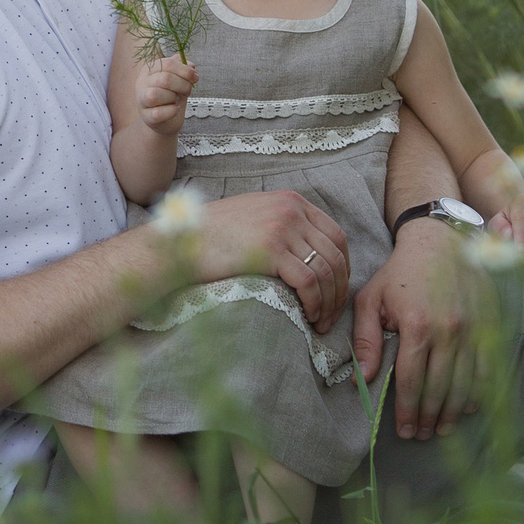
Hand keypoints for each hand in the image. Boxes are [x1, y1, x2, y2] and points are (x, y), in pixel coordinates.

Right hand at [137, 56, 196, 137]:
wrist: (165, 119)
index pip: (167, 64)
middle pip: (164, 79)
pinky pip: (158, 113)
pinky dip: (171, 111)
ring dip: (173, 97)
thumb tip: (191, 66)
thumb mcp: (178, 79)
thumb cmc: (171, 96)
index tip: (195, 77)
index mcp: (150, 69)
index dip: (184, 70)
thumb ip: (183, 69)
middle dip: (183, 85)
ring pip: (155, 95)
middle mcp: (142, 83)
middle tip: (188, 91)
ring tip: (176, 100)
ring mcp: (142, 100)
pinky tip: (174, 109)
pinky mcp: (146, 116)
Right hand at [183, 189, 350, 327]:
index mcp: (291, 200)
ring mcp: (282, 228)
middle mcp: (291, 210)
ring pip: (325, 271)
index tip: (337, 292)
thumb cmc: (211, 236)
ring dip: (329, 303)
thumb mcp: (253, 215)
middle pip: (336, 255)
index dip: (343, 268)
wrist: (179, 242)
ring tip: (320, 322)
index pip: (336, 235)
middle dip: (339, 290)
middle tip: (332, 316)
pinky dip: (314, 303)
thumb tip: (309, 250)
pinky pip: (309, 281)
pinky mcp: (271, 250)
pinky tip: (308, 316)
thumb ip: (282, 223)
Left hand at [352, 218, 497, 439]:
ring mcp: (473, 329)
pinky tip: (467, 407)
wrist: (440, 240)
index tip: (404, 430)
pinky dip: (478, 391)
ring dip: (454, 411)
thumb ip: (365, 340)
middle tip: (423, 435)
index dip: (409, 410)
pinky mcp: (490, 325)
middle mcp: (448, 330)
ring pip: (466, 383)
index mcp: (417, 325)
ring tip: (443, 428)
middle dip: (430, 417)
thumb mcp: (370, 299)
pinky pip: (487, 368)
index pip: (413, 381)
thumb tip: (362, 378)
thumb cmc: (399, 272)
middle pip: (440, 388)